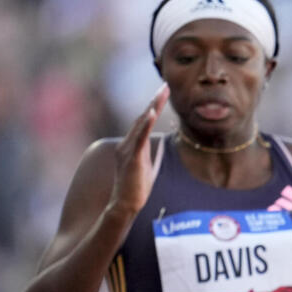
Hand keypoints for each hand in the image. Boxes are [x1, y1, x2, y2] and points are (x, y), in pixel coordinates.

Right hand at [109, 84, 169, 215]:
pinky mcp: (132, 157)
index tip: (164, 92)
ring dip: (152, 107)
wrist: (125, 205)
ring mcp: (127, 149)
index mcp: (131, 145)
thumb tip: (163, 142)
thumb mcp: (150, 166)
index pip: (144, 121)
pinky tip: (152, 112)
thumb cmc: (137, 188)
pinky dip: (145, 124)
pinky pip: (139, 138)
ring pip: (140, 124)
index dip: (154, 106)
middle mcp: (126, 143)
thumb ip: (154, 153)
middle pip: (142, 118)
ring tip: (162, 93)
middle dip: (154, 101)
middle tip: (166, 86)